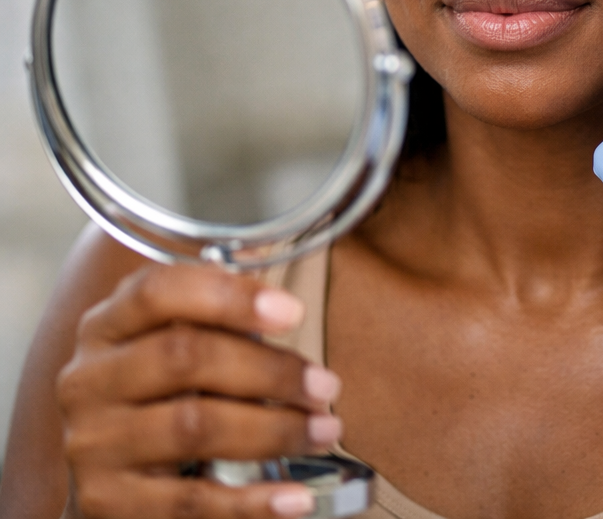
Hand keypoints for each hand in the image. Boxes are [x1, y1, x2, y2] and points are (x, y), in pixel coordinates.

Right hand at [56, 264, 342, 517]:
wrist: (111, 476)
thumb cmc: (161, 396)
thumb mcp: (172, 344)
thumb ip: (217, 319)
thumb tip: (284, 305)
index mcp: (106, 327)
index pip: (156, 293)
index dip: (229, 297)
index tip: (294, 312)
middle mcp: (89, 381)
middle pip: (184, 358)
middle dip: (270, 371)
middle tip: (326, 386)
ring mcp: (94, 443)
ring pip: (194, 427)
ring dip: (274, 430)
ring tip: (325, 430)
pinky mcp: (107, 502)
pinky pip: (190, 501)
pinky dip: (252, 502)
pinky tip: (296, 498)